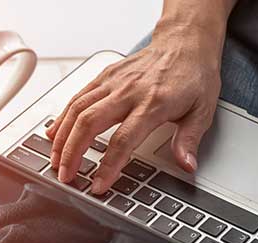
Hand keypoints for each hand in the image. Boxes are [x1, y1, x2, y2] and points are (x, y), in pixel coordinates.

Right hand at [46, 27, 222, 193]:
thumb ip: (189, 140)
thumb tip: (187, 166)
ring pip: (77, 109)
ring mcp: (113, 81)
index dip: (108, 165)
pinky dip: (62, 116)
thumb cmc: (193, 76)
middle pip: (89, 123)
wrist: (185, 42)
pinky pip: (78, 96)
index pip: (123, 139)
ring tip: (55, 159)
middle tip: (65, 176)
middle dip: (72, 152)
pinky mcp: (105, 75)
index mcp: (153, 103)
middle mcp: (128, 91)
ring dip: (62, 137)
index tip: (98, 184)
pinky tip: (55, 133)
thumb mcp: (202, 110)